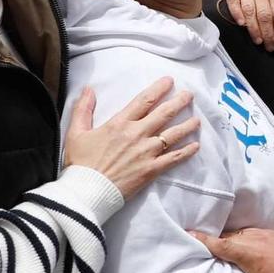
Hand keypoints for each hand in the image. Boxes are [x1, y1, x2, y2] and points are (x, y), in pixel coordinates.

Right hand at [61, 79, 200, 198]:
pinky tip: (196, 145)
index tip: (170, 81)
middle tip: (190, 95)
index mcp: (120, 123)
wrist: (86, 191)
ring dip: (188, 125)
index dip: (159, 88)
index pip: (144, 100)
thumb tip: (89, 89)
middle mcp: (137, 134)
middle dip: (179, 102)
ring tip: (197, 119)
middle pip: (164, 114)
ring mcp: (147, 152)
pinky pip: (174, 158)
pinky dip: (187, 151)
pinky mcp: (152, 169)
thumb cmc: (80, 163)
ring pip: (173, 134)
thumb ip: (83, 109)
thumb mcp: (76, 132)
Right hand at [190, 227, 273, 272]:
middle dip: (208, 243)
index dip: (199, 240)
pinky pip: (246, 233)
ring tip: (210, 252)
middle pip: (223, 238)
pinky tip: (233, 250)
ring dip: (224, 242)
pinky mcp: (270, 233)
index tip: (182, 236)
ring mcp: (263, 233)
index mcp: (249, 253)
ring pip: (235, 234)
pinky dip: (236, 239)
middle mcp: (254, 239)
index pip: (217, 243)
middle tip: (193, 252)